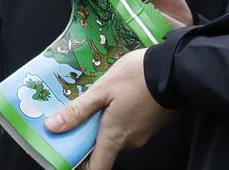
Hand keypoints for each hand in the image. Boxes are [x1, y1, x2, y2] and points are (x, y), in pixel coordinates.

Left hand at [44, 49, 174, 169]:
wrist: (176, 68)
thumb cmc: (136, 77)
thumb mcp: (102, 89)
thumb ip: (79, 110)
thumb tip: (53, 127)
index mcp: (114, 136)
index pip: (97, 167)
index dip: (80, 167)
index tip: (68, 158)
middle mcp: (130, 141)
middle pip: (105, 148)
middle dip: (90, 135)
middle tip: (78, 117)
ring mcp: (144, 134)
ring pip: (118, 135)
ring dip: (106, 123)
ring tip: (98, 102)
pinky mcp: (152, 124)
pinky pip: (130, 126)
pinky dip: (120, 117)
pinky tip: (117, 98)